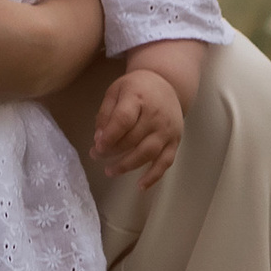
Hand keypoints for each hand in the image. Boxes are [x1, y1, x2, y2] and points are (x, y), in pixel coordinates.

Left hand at [91, 65, 185, 190]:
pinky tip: (140, 186)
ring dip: (127, 165)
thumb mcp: (116, 90)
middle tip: (96, 156)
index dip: (110, 136)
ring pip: (147, 153)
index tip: (97, 147)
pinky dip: (154, 176)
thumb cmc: (136, 88)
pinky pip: (165, 162)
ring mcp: (167, 130)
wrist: (167, 84)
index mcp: (139, 98)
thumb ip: (106, 113)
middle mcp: (156, 115)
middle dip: (112, 151)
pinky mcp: (175, 141)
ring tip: (110, 171)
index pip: (124, 119)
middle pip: (133, 139)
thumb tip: (99, 139)